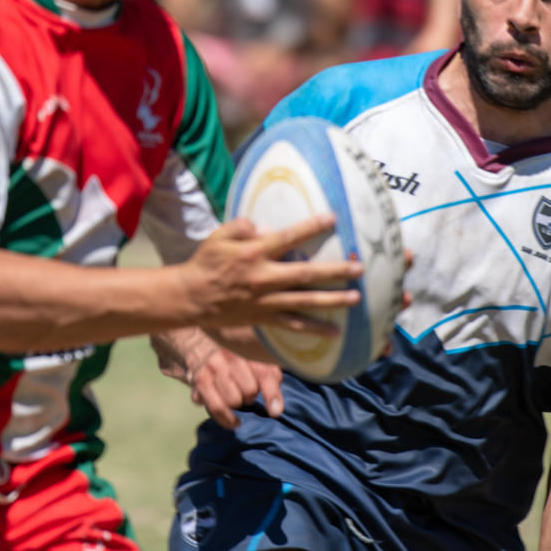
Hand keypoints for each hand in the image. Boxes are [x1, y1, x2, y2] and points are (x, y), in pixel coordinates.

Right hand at [165, 337, 285, 429]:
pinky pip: (215, 408)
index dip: (271, 394)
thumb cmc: (236, 357)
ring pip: (232, 401)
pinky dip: (226, 419)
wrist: (201, 347)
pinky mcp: (199, 383)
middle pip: (249, 391)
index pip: (264, 373)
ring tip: (237, 399)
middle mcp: (228, 357)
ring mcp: (211, 370)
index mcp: (247, 349)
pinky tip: (233, 421)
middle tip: (247, 391)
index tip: (275, 411)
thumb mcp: (257, 360)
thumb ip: (271, 379)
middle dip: (250, 396)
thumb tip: (275, 410)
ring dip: (237, 405)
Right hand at [182, 216, 362, 333]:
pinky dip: (315, 329)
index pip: (288, 237)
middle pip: (306, 274)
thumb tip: (266, 226)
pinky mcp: (265, 318)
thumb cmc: (206, 262)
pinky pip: (294, 325)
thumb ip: (242, 226)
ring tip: (356, 298)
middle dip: (335, 271)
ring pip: (305, 301)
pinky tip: (335, 332)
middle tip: (359, 268)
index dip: (311, 227)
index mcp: (254, 253)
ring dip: (333, 300)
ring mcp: (266, 300)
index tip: (333, 218)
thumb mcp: (218, 236)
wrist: (191, 298)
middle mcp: (264, 277)